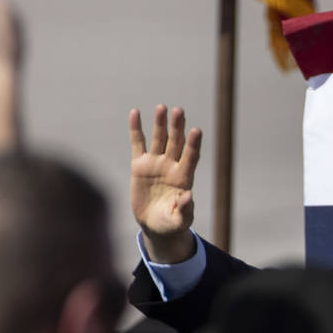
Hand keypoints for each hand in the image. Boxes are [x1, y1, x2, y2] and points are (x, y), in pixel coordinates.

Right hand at [130, 105, 202, 262]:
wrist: (154, 225)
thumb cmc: (171, 224)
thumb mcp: (179, 221)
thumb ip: (185, 209)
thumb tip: (189, 195)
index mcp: (184, 178)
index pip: (191, 157)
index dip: (193, 144)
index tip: (196, 131)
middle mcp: (171, 166)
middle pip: (176, 142)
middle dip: (177, 127)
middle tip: (179, 110)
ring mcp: (156, 164)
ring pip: (159, 139)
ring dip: (160, 123)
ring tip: (162, 107)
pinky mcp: (140, 165)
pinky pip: (138, 143)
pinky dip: (136, 129)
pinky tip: (135, 113)